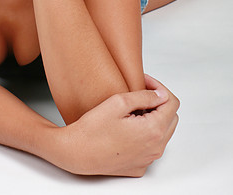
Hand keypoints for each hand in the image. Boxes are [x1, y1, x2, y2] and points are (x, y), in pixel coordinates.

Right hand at [51, 75, 179, 176]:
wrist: (76, 153)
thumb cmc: (92, 129)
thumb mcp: (118, 102)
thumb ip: (144, 96)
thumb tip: (160, 95)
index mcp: (153, 131)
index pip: (172, 103)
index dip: (159, 87)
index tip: (144, 82)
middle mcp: (155, 148)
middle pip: (171, 118)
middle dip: (159, 102)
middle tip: (139, 92)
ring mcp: (148, 159)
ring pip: (163, 133)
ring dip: (154, 117)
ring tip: (133, 109)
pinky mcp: (139, 166)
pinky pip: (151, 146)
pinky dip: (146, 134)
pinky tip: (128, 126)